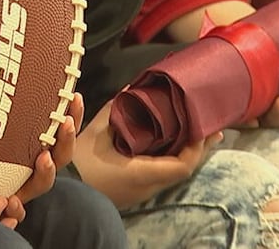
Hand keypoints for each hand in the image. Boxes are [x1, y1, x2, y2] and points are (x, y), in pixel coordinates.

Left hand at [14, 93, 84, 204]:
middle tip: (65, 123)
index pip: (63, 129)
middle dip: (66, 139)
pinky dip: (16, 209)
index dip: (74, 114)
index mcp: (41, 145)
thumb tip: (19, 62)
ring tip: (44, 158)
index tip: (75, 96)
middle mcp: (38, 164)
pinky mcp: (10, 202)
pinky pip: (17, 209)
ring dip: (47, 171)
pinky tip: (9, 202)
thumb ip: (12, 101)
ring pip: (44, 182)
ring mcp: (26, 184)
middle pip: (61, 155)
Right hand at [72, 95, 222, 208]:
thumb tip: (131, 88)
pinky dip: (175, 155)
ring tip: (201, 130)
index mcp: (141, 173)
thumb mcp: (96, 132)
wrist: (65, 188)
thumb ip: (115, 110)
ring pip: (177, 171)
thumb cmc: (78, 163)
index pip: (182, 165)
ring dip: (190, 150)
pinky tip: (178, 142)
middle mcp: (148, 185)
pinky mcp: (138, 188)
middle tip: (213, 124)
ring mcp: (144, 190)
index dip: (197, 147)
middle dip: (201, 146)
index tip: (203, 126)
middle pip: (185, 168)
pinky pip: (165, 172)